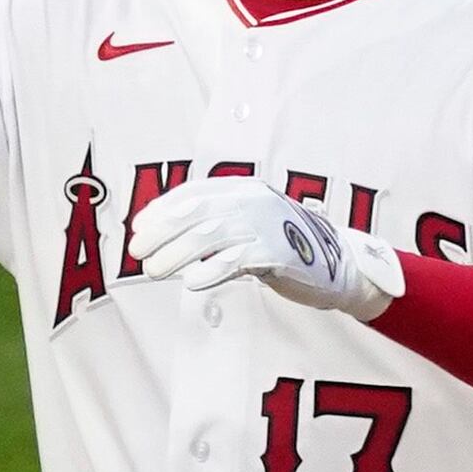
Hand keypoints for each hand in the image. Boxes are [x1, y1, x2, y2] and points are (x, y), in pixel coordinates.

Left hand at [134, 173, 400, 319]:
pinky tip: (191, 282)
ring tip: (153, 270)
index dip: (163, 208)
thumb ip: (213, 230)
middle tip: (136, 253)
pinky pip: (238, 259)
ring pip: (210, 234)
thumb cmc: (283, 248)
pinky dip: (211, 270)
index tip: (138, 227)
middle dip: (161, 232)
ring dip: (176, 253)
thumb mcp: (246, 229)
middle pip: (197, 213)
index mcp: (244, 190)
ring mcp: (267, 224)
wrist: (336, 265)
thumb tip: (163, 240)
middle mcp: (253, 201)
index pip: (195, 192)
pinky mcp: (278, 252)